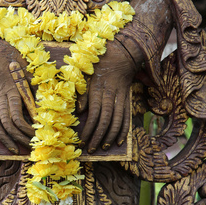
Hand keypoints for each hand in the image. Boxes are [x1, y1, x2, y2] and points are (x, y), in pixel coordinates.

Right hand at [0, 39, 34, 152]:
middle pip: (6, 123)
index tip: (35, 135)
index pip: (16, 115)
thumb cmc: (15, 63)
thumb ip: (35, 90)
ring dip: (5, 139)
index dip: (26, 129)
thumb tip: (45, 110)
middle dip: (18, 137)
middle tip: (29, 147)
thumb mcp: (29, 73)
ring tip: (14, 150)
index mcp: (12, 90)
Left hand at [79, 34, 142, 151]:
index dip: (89, 128)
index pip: (94, 113)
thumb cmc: (98, 65)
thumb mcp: (86, 75)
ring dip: (110, 136)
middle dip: (98, 136)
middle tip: (91, 149)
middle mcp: (110, 94)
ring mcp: (120, 97)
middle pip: (105, 120)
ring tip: (103, 147)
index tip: (82, 140)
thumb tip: (78, 112)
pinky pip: (126, 116)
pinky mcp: (127, 99)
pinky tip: (118, 140)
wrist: (122, 54)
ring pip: (117, 120)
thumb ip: (82, 94)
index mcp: (98, 89)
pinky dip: (123, 129)